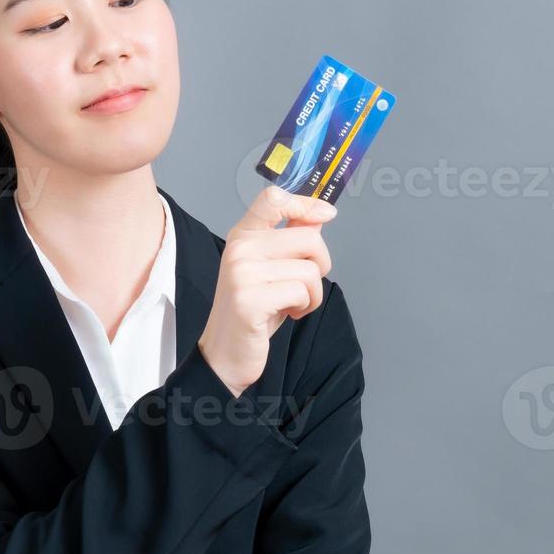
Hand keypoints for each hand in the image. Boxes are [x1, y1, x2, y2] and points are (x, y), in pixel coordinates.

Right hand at [197, 185, 334, 395]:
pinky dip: (304, 307)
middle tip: (301, 287)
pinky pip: (301, 292)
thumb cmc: (253, 312)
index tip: (327, 213)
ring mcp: (242, 273)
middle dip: (319, 266)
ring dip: (312, 294)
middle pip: (309, 238)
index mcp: (243, 236)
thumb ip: (291, 240)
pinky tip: (286, 315)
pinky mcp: (249, 299)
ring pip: (310, 270)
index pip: (273, 198)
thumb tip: (318, 214)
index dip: (306, 202)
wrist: (226, 354)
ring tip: (290, 305)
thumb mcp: (273, 269)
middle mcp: (240, 248)